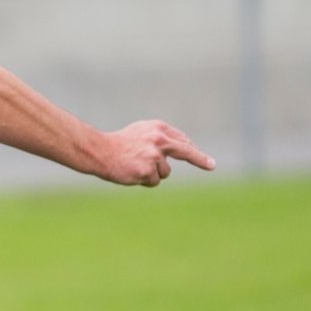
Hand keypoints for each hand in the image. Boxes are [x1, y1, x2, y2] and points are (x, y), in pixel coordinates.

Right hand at [93, 120, 214, 185]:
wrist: (99, 151)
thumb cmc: (119, 143)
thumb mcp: (142, 133)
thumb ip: (161, 138)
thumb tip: (181, 147)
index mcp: (159, 129)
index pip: (183, 140)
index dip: (195, 151)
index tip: (208, 161)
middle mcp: (159, 140)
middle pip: (185, 152)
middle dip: (200, 159)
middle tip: (211, 165)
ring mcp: (154, 156)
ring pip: (165, 172)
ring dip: (153, 174)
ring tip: (135, 167)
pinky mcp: (147, 170)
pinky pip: (153, 181)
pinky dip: (144, 181)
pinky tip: (132, 173)